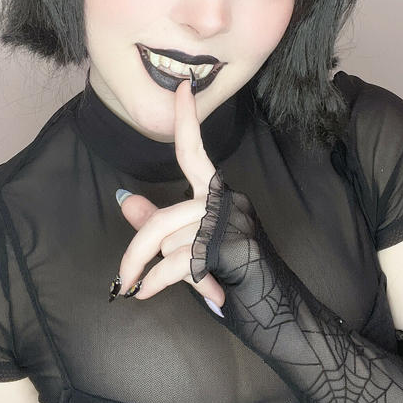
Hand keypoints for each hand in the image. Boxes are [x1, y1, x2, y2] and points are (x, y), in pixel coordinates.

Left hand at [115, 78, 225, 306]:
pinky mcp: (228, 246)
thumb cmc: (235, 280)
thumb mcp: (189, 250)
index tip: (181, 88)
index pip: (195, 153)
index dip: (187, 121)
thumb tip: (125, 201)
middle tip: (123, 277)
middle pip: (163, 218)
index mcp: (217, 197)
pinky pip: (177, 262)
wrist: (279, 314)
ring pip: (169, 243)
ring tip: (157, 290)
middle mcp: (226, 203)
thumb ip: (158, 224)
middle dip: (137, 251)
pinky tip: (146, 293)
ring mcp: (229, 223)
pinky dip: (157, 282)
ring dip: (157, 273)